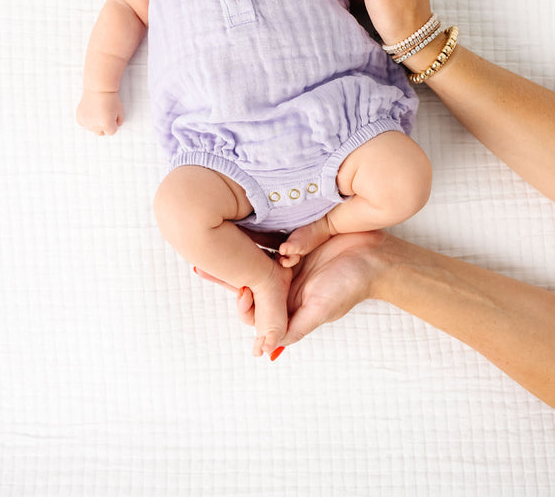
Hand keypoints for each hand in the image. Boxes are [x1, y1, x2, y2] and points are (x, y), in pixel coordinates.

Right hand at [76, 90, 123, 135]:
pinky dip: (86, 120)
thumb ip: (119, 121)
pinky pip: (83, 124)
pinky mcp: (80, 117)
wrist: (98, 88)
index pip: (111, 132)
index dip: (113, 124)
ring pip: (92, 129)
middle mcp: (95, 126)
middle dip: (104, 126)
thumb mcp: (120, 111)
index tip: (113, 117)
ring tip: (98, 113)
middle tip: (105, 116)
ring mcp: (86, 122)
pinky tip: (90, 113)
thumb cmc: (111, 98)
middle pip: (101, 133)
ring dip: (95, 124)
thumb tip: (116, 125)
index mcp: (107, 125)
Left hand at [195, 231, 389, 349]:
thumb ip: (293, 329)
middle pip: (247, 280)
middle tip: (206, 267)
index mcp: (286, 302)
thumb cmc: (351, 285)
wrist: (374, 254)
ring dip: (240, 253)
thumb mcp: (320, 311)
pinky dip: (258, 235)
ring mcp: (287, 258)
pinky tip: (243, 229)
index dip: (244, 302)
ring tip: (217, 248)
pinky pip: (269, 235)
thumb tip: (263, 350)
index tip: (244, 290)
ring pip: (254, 257)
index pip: (253, 308)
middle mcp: (283, 282)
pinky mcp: (293, 237)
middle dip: (227, 275)